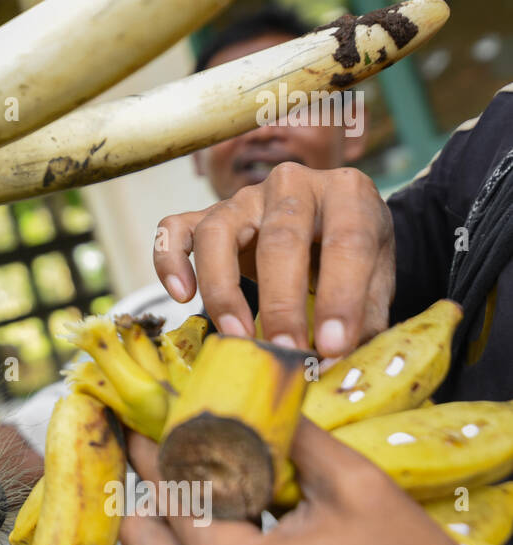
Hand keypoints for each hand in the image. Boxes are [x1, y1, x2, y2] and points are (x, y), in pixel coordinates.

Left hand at [119, 420, 497, 544]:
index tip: (151, 406)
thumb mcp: (359, 492)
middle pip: (141, 531)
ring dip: (164, 523)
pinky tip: (221, 526)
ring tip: (197, 481)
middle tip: (168, 439)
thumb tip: (261, 398)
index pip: (170, 487)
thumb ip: (296, 440)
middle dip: (150, 480)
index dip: (160, 439)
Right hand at [153, 163, 393, 357]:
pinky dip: (169, 260)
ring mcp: (243, 197)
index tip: (333, 347)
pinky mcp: (206, 213)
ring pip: (218, 231)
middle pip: (281, 237)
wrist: (325, 222)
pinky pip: (174, 228)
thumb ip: (365, 315)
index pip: (348, 242)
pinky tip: (180, 295)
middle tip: (285, 350)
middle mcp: (292, 184)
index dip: (341, 297)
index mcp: (347, 193)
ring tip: (236, 335)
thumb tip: (342, 360)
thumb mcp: (376, 276)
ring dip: (223, 289)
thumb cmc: (349, 253)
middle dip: (282, 302)